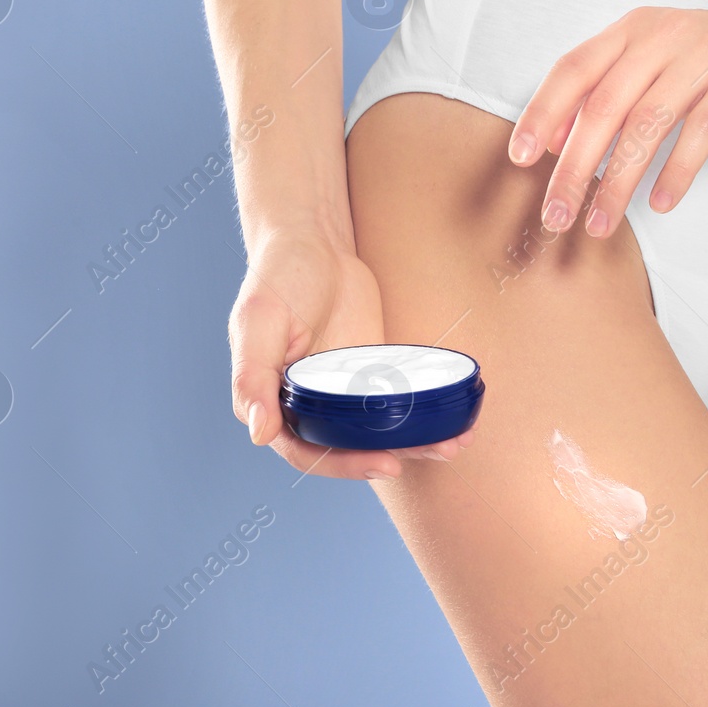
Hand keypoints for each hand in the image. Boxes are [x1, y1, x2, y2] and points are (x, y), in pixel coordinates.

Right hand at [228, 228, 475, 479]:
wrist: (313, 241)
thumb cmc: (277, 277)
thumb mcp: (257, 325)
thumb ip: (252, 379)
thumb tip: (259, 433)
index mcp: (274, 402)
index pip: (307, 451)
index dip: (344, 465)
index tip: (384, 464)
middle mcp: (308, 404)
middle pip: (348, 448)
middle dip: (388, 457)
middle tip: (432, 454)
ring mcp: (343, 390)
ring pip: (376, 430)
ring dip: (414, 442)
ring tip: (455, 445)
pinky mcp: (372, 371)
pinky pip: (396, 401)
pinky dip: (421, 413)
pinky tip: (454, 419)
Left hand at [506, 3, 707, 237]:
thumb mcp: (657, 58)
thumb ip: (610, 90)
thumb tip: (559, 142)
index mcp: (632, 30)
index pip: (573, 69)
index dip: (542, 113)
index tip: (519, 158)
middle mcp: (662, 37)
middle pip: (603, 106)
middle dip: (573, 167)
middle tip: (556, 215)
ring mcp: (704, 56)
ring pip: (647, 124)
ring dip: (618, 181)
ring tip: (601, 224)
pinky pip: (702, 130)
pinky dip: (678, 169)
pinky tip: (662, 202)